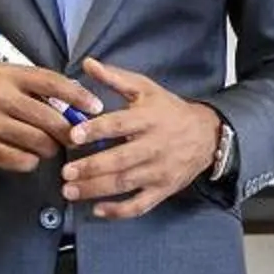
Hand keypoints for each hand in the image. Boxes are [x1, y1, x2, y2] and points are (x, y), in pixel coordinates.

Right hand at [0, 63, 103, 171]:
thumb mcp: (5, 80)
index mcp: (9, 75)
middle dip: (68, 132)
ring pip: (41, 142)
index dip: (79, 97)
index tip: (96, 108)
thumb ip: (38, 88)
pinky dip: (31, 161)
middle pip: (52, 120)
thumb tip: (80, 102)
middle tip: (73, 138)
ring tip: (46, 146)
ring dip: (50, 148)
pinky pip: (23, 160)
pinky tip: (25, 155)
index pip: (53, 83)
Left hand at [60, 58, 219, 219]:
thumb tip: (87, 63)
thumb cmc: (169, 111)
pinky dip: (119, 211)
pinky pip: (141, 205)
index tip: (74, 135)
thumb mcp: (146, 89)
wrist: (207, 136)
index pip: (121, 125)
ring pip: (127, 183)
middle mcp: (156, 146)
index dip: (97, 130)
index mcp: (149, 119)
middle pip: (122, 159)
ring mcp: (160, 171)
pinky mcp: (163, 189)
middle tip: (66, 171)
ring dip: (97, 189)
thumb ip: (115, 78)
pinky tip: (98, 210)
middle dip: (92, 167)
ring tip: (70, 190)